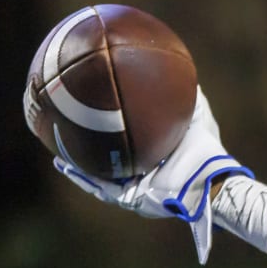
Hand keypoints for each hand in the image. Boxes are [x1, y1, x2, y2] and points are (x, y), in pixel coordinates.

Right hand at [53, 87, 253, 263]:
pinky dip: (84, 178)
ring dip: (76, 165)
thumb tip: (180, 68)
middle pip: (107, 160)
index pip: (126, 143)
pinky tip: (65, 165)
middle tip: (66, 132)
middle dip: (87, 149)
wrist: (210, 178)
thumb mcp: (197, 115)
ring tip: (56, 154)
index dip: (109, 130)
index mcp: (152, 156)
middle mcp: (141, 171)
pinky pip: (102, 189)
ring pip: (97, 176)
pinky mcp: (131, 199)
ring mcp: (134, 187)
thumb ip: (188, 95)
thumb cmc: (207, 149)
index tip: (93, 113)